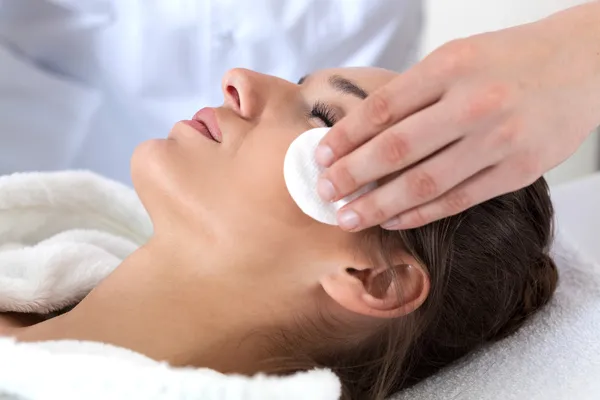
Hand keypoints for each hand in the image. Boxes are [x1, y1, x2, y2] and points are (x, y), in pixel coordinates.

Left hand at [316, 3, 599, 230]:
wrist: (585, 64)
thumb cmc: (511, 60)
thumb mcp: (458, 57)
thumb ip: (416, 92)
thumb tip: (363, 133)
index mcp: (451, 67)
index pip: (382, 109)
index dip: (345, 137)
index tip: (321, 156)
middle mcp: (473, 103)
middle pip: (395, 149)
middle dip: (351, 175)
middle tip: (324, 192)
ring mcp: (499, 140)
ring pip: (424, 183)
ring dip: (378, 205)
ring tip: (348, 216)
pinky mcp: (518, 171)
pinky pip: (458, 200)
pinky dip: (420, 214)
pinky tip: (393, 220)